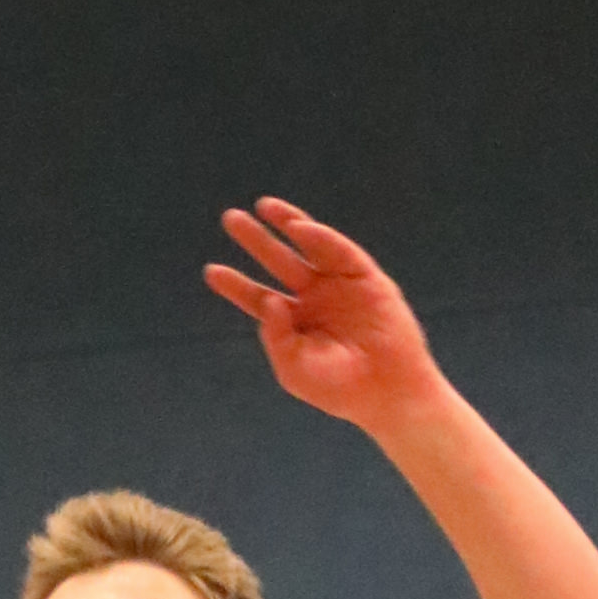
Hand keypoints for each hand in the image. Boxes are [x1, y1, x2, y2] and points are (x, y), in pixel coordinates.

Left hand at [204, 201, 442, 432]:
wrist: (386, 392)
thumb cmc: (339, 388)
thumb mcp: (294, 369)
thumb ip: (275, 336)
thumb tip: (269, 300)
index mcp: (294, 323)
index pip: (258, 297)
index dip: (235, 285)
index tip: (211, 271)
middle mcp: (314, 299)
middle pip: (278, 262)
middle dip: (256, 240)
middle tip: (230, 218)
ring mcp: (339, 286)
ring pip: (308, 247)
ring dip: (287, 224)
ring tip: (263, 206)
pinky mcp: (366, 278)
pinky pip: (339, 252)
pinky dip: (320, 237)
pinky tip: (298, 227)